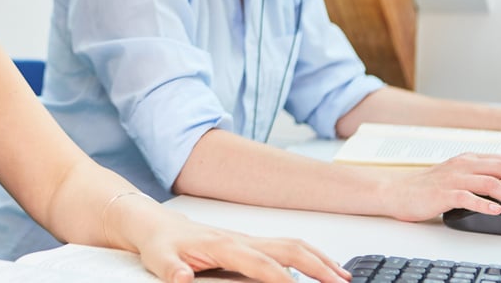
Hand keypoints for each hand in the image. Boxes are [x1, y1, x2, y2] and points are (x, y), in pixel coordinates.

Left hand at [133, 209, 349, 282]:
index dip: (282, 279)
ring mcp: (249, 239)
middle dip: (318, 265)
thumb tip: (183, 278)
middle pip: (289, 248)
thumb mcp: (160, 259)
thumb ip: (172, 270)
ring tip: (344, 277)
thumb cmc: (161, 243)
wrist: (156, 224)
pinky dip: (309, 256)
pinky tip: (320, 268)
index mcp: (224, 244)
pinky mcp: (250, 243)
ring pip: (293, 245)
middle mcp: (242, 239)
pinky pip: (286, 247)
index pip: (261, 263)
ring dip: (320, 259)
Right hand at [381, 153, 500, 221]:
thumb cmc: (429, 186)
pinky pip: (467, 198)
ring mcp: (452, 179)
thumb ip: (480, 176)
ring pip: (490, 182)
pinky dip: (484, 204)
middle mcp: (462, 165)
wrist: (398, 191)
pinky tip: (496, 210)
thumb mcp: (458, 175)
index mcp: (468, 159)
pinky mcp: (442, 194)